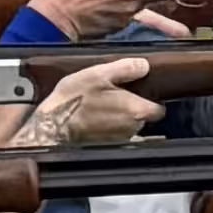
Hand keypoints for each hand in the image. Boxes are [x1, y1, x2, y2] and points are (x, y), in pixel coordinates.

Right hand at [31, 56, 164, 148]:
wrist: (52, 126)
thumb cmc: (75, 100)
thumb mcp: (99, 74)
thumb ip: (126, 68)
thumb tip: (144, 65)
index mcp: (137, 110)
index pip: (159, 108)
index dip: (152, 99)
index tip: (140, 91)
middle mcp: (133, 128)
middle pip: (144, 117)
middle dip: (134, 107)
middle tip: (116, 94)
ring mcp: (121, 140)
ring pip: (130, 126)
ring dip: (121, 117)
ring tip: (102, 105)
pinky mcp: (107, 146)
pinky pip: (117, 136)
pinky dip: (111, 129)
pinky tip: (98, 120)